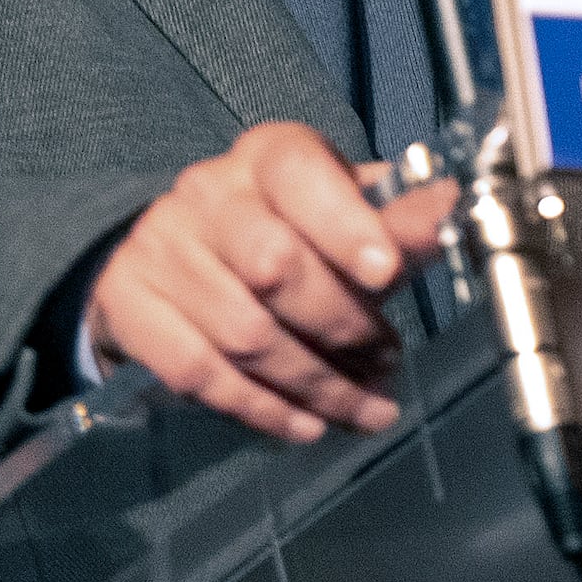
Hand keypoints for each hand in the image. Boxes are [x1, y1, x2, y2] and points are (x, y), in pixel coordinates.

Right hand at [87, 122, 459, 442]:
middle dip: (343, 326)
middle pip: (274, 263)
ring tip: (365, 408)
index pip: (299, 172)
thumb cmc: (278, 232)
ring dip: (316, 384)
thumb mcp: (340, 218)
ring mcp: (160, 248)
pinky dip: (262, 409)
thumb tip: (452, 209)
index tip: (387, 273)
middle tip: (386, 361)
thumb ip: (394, 224)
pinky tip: (306, 424)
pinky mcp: (130, 305)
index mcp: (267, 157)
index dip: (344, 224)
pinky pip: (200, 372)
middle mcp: (207, 192)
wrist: (172, 255)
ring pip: (244, 332)